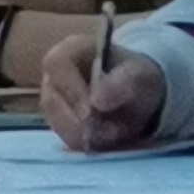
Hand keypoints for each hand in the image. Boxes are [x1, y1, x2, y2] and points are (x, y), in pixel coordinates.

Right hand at [47, 36, 163, 152]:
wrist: (140, 95)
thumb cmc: (138, 76)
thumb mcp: (142, 75)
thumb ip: (124, 82)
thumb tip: (97, 102)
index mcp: (72, 49)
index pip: (56, 64)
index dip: (70, 89)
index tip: (91, 112)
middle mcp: (55, 73)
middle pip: (51, 99)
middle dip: (79, 121)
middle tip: (109, 132)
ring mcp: (54, 98)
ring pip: (55, 122)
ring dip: (84, 135)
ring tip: (114, 134)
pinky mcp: (59, 121)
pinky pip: (64, 137)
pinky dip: (86, 143)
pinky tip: (106, 139)